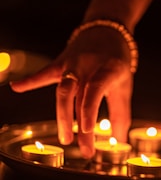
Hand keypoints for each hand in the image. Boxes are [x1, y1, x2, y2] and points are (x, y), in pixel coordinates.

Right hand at [10, 26, 133, 157]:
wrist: (107, 29)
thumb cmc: (116, 62)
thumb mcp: (124, 86)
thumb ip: (120, 115)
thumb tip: (120, 142)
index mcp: (109, 68)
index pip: (95, 90)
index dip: (89, 110)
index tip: (86, 131)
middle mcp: (89, 64)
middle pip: (77, 96)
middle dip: (78, 124)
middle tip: (83, 149)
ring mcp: (73, 63)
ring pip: (62, 90)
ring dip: (62, 116)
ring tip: (66, 139)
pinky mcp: (61, 63)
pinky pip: (45, 73)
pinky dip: (31, 81)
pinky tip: (16, 87)